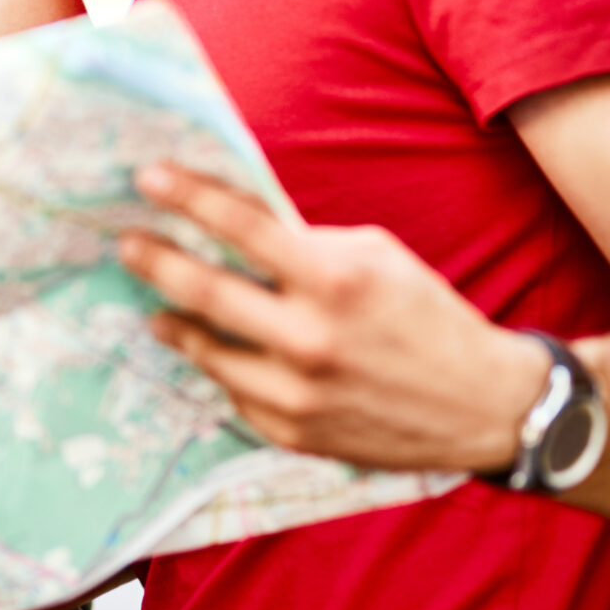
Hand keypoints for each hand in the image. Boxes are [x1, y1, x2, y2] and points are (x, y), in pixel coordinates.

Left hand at [120, 162, 548, 472]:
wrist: (483, 405)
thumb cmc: (424, 315)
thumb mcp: (374, 257)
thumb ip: (304, 243)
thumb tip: (231, 219)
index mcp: (335, 280)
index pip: (242, 227)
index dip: (188, 197)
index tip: (147, 177)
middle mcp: (310, 340)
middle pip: (204, 292)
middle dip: (155, 261)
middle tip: (126, 243)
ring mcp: (296, 393)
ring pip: (206, 349)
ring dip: (173, 321)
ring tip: (156, 305)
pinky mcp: (290, 432)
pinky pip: (235, 390)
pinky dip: (222, 366)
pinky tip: (215, 350)